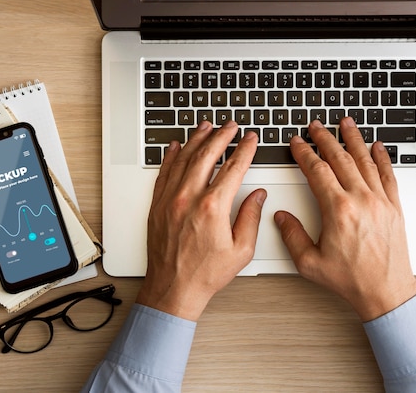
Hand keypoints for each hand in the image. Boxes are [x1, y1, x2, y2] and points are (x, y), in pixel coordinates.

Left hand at [136, 121, 265, 320]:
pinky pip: (164, 172)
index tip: (250, 139)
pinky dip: (171, 156)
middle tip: (230, 125)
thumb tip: (258, 195)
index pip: (233, 168)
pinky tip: (176, 146)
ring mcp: (169, 200)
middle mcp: (188, 198)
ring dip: (196, 139)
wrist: (173, 289)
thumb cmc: (205, 273)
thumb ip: (251, 218)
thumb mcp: (241, 250)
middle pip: (207, 155)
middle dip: (221, 135)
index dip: (244, 150)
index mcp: (212, 208)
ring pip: (184, 159)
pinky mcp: (157, 205)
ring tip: (207, 126)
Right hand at [274, 118, 415, 321]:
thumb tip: (281, 216)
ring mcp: (380, 201)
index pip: (317, 171)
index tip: (298, 143)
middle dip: (325, 139)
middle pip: (340, 159)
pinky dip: (382, 158)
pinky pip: (388, 175)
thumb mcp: (309, 263)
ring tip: (345, 123)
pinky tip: (377, 147)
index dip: (304, 153)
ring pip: (365, 160)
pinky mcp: (394, 207)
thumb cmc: (351, 279)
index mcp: (338, 210)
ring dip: (353, 139)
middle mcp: (361, 200)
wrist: (385, 291)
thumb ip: (292, 236)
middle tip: (316, 126)